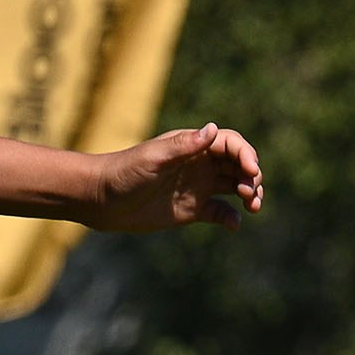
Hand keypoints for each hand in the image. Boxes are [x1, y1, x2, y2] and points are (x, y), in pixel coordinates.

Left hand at [92, 123, 264, 232]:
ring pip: (235, 186)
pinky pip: (220, 212)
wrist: (101, 200)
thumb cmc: (123, 173)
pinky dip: (231, 217)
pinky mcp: (192, 210)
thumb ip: (183, 146)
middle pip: (238, 164)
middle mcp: (199, 164)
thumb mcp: (153, 158)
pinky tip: (234, 225)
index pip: (230, 144)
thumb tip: (212, 129)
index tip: (251, 170)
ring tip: (252, 206)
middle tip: (251, 193)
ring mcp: (197, 187)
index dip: (245, 154)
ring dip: (249, 194)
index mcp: (192, 146)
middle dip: (252, 176)